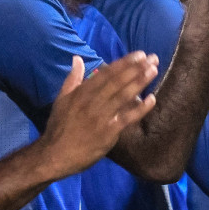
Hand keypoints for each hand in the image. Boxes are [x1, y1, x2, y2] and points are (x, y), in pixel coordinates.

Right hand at [38, 54, 158, 178]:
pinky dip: (140, 108)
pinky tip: (152, 98)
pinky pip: (127, 118)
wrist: (54, 155)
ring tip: (154, 70)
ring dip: (140, 82)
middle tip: (152, 58)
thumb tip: (77, 58)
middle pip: (118, 81)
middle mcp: (93, 101)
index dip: (124, 63)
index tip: (139, 54)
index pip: (106, 73)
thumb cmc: (59, 127)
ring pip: (124, 96)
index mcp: (82, 92)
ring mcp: (102, 117)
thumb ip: (72, 78)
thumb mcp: (61, 99)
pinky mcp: (109, 132)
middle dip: (136, 68)